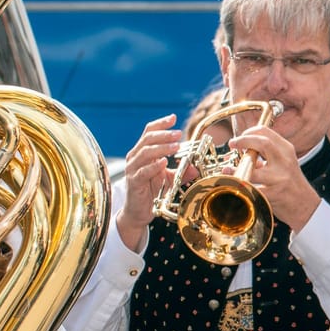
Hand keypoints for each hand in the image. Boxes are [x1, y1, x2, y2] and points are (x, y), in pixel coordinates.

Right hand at [119, 115, 183, 251]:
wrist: (138, 212)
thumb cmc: (151, 192)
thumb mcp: (169, 179)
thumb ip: (181, 172)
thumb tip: (197, 167)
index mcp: (142, 153)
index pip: (149, 132)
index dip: (161, 124)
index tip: (173, 118)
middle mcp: (135, 158)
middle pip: (148, 139)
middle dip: (164, 134)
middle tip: (178, 133)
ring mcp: (133, 169)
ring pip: (145, 152)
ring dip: (161, 148)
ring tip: (175, 146)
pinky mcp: (134, 182)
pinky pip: (143, 171)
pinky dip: (154, 166)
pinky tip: (164, 162)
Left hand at [234, 124, 321, 231]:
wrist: (306, 207)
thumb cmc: (292, 184)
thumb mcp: (284, 163)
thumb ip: (267, 155)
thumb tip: (244, 149)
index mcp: (286, 150)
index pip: (266, 132)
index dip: (249, 132)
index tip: (239, 138)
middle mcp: (284, 161)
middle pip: (262, 143)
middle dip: (243, 141)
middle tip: (233, 144)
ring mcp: (279, 178)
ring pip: (253, 168)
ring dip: (237, 168)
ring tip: (228, 169)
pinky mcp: (274, 194)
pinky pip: (252, 188)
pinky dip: (239, 184)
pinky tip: (233, 182)